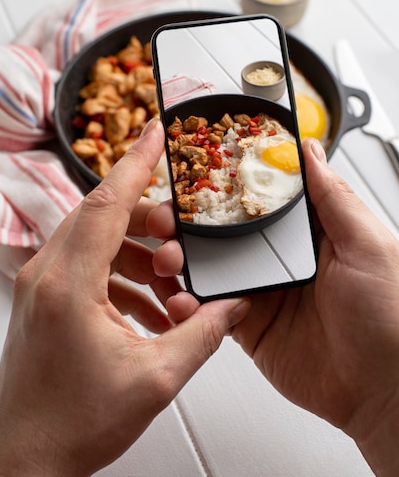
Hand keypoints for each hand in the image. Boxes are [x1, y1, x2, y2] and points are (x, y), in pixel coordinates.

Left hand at [0, 119, 248, 476]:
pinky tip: (149, 309)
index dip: (137, 163)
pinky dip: (122, 276)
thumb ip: (203, 334)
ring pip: (97, 243)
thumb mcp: (155, 379)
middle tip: (183, 240)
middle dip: (150, 221)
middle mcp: (46, 276)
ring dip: (138, 254)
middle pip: (104, 218)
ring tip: (171, 285)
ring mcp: (40, 287)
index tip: (156, 132)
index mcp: (69, 285)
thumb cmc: (72, 425)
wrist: (25, 461)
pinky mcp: (44, 301)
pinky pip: (88, 268)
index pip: (107, 204)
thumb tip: (234, 306)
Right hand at [168, 138, 398, 475]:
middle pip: (223, 230)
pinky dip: (187, 304)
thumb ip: (333, 198)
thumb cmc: (389, 315)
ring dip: (180, 260)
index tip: (193, 171)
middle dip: (189, 221)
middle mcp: (278, 257)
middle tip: (166, 217)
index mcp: (306, 232)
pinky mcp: (246, 325)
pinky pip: (208, 310)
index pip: (256, 197)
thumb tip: (309, 151)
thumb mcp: (367, 245)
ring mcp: (260, 290)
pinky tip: (178, 299)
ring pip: (208, 267)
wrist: (381, 390)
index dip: (224, 183)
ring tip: (165, 257)